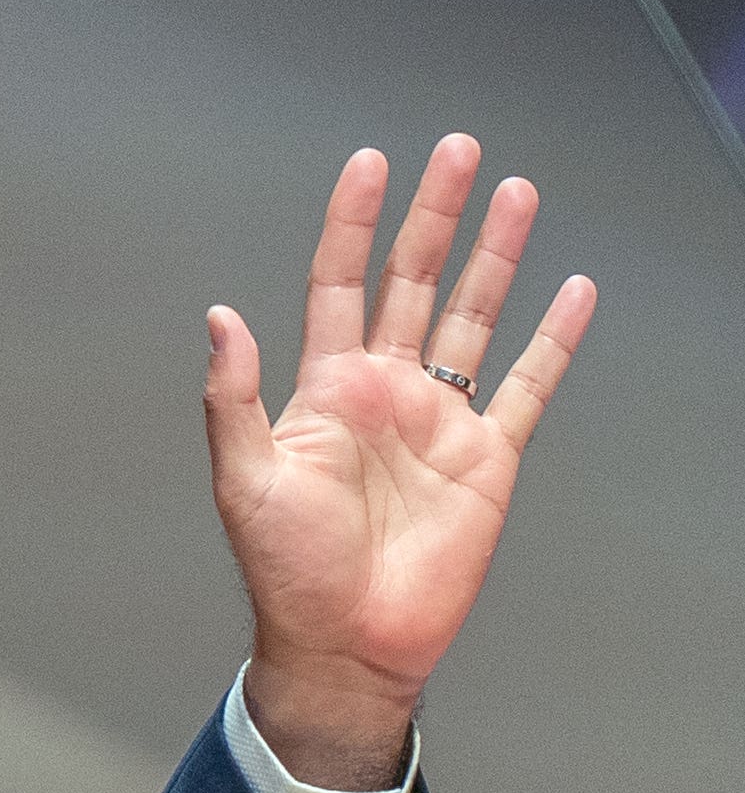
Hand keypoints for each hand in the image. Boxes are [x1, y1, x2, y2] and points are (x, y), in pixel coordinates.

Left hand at [204, 134, 595, 788]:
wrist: (346, 641)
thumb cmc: (287, 570)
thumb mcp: (246, 478)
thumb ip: (234, 397)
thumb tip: (220, 316)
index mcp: (326, 389)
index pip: (341, 283)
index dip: (354, 224)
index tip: (370, 163)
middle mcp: (386, 392)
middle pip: (416, 282)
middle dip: (436, 216)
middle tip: (459, 151)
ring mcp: (439, 420)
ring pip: (475, 317)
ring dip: (495, 256)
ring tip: (516, 193)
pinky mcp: (487, 458)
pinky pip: (527, 386)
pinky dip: (554, 340)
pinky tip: (572, 292)